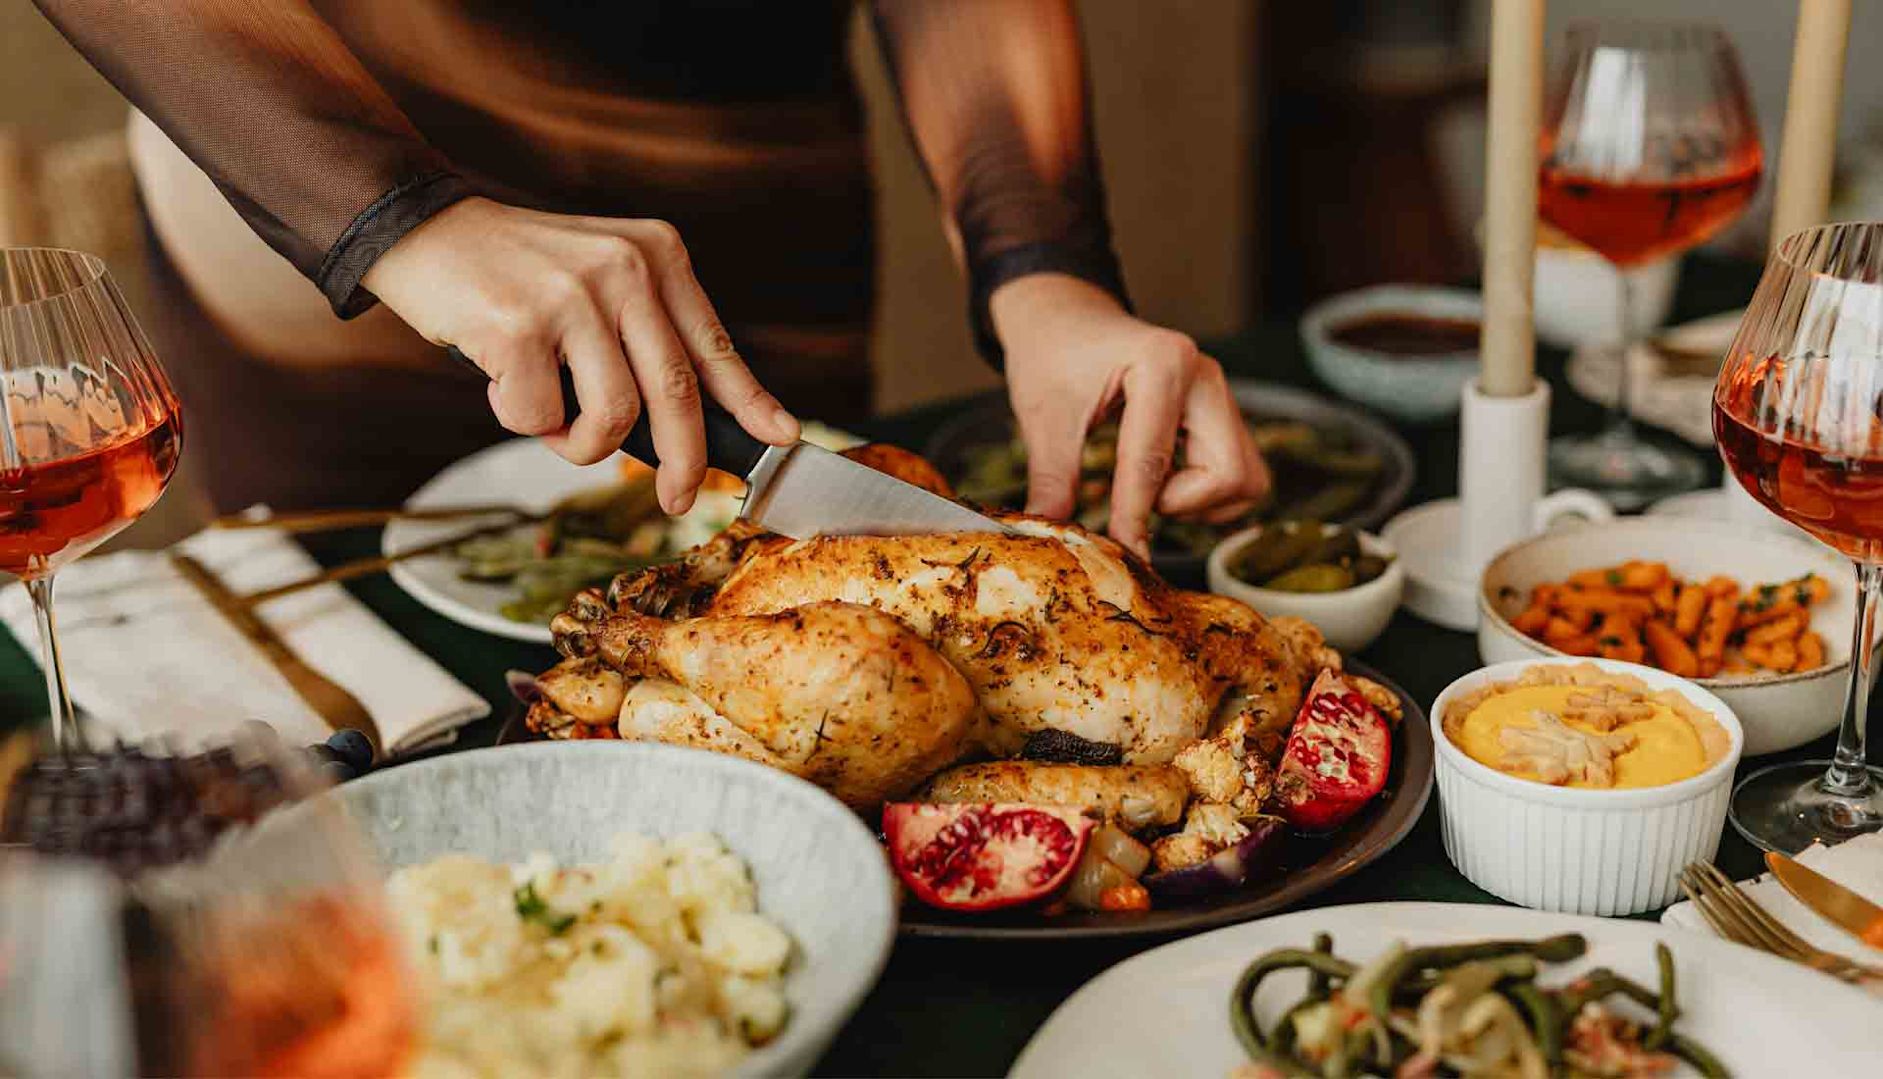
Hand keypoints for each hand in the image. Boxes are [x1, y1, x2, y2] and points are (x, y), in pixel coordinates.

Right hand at [363, 197, 798, 513]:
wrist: (422, 230)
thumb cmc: (518, 276)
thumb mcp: (603, 283)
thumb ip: (650, 339)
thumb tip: (700, 428)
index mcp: (658, 257)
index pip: (716, 347)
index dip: (750, 405)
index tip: (780, 440)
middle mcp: (626, 269)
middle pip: (677, 395)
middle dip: (683, 463)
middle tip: (676, 497)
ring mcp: (573, 296)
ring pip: (613, 418)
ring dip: (580, 442)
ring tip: (550, 414)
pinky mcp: (519, 325)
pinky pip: (540, 418)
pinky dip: (520, 420)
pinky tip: (501, 381)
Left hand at [992, 274, 1269, 556]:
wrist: (1065, 319)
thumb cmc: (1052, 356)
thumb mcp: (1043, 418)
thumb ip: (1051, 480)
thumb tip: (1047, 537)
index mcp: (1163, 362)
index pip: (1154, 461)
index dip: (1134, 516)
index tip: (1122, 555)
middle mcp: (1205, 376)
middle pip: (1229, 475)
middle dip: (1181, 502)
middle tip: (1133, 494)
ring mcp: (1220, 394)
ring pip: (1244, 480)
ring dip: (1197, 500)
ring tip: (1148, 482)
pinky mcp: (1223, 413)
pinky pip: (1239, 474)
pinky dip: (1205, 492)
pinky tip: (1163, 476)